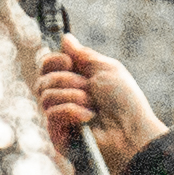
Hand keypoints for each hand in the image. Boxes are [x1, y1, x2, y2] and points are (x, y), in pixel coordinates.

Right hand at [31, 35, 164, 167]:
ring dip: (73, 96)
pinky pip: (51, 114)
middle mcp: (65, 99)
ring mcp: (60, 118)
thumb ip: (83, 55)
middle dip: (65, 79)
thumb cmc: (124, 101)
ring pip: (46, 96)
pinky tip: (88, 117)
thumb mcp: (106, 69)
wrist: (131, 131)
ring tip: (92, 105)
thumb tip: (65, 38)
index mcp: (75, 81)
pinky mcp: (58, 136)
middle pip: (42, 80)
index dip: (52, 61)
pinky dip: (72, 111)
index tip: (68, 61)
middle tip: (87, 86)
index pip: (47, 67)